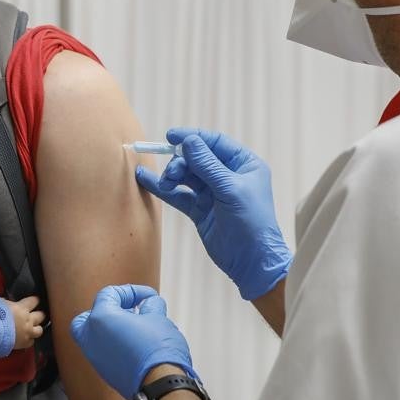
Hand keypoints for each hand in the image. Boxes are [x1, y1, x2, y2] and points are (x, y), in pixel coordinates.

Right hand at [10, 295, 46, 350]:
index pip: (34, 301)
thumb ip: (6, 302)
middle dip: (39, 315)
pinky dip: (29, 340)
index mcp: (22, 307)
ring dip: (37, 328)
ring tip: (33, 328)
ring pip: (40, 330)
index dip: (35, 300)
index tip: (35, 300)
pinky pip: (31, 342)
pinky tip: (25, 339)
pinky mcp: (23, 343)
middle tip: (36, 315)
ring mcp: (27, 332)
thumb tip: (6, 302)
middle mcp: (28, 319)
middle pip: (41, 315)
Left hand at [71, 285, 195, 399]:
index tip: (148, 296)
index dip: (132, 291)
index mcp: (100, 318)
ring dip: (112, 327)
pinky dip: (114, 343)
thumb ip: (150, 305)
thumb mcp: (158, 318)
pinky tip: (134, 343)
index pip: (109, 294)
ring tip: (135, 326)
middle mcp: (91, 337)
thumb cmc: (156, 353)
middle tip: (129, 309)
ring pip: (95, 335)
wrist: (160, 384)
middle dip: (108, 309)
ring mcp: (95, 356)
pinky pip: (103, 351)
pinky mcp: (104, 371)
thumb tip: (150, 303)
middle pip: (90, 315)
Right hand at [136, 128, 292, 299]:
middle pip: (197, 158)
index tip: (170, 136)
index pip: (215, 143)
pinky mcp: (201, 210)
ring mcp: (214, 193)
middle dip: (181, 162)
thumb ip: (207, 164)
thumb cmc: (252, 223)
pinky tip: (146, 181)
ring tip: (165, 182)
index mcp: (244, 164)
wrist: (252, 262)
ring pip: (187, 176)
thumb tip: (189, 140)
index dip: (193, 138)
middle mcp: (229, 176)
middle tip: (172, 173)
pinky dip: (164, 189)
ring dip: (173, 175)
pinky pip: (179, 194)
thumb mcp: (230, 189)